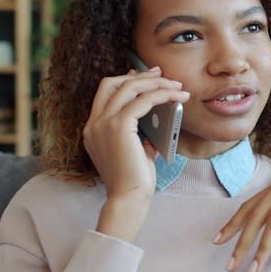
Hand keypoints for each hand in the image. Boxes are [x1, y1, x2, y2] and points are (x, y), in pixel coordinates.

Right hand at [83, 66, 189, 241]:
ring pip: (129, 86)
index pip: (106, 92)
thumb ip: (141, 132)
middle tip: (161, 73)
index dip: (127, 80)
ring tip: (177, 86)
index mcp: (94, 128)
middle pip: (113, 82)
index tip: (148, 77)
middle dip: (139, 75)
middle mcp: (93, 123)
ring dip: (156, 83)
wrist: (128, 199)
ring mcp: (103, 123)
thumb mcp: (136, 150)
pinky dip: (162, 94)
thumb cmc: (134, 180)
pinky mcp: (118, 126)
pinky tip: (177, 96)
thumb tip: (159, 115)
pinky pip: (143, 100)